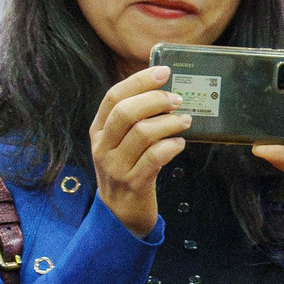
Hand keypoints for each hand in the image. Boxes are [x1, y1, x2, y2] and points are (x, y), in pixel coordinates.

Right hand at [90, 65, 190, 235]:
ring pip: (142, 134)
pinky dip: (171, 146)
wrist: (122, 212)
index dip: (139, 81)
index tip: (163, 71)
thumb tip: (162, 89)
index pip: (113, 97)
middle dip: (155, 100)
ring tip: (185, 121)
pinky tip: (180, 144)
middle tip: (178, 100)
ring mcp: (115, 166)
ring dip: (169, 123)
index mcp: (98, 130)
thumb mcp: (121, 142)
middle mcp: (102, 146)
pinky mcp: (133, 183)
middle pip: (125, 112)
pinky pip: (154, 158)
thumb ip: (134, 119)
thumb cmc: (128, 168)